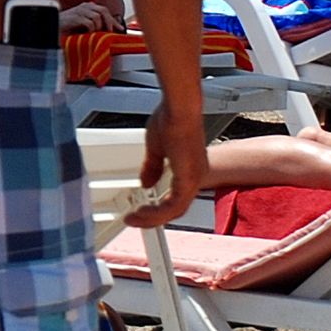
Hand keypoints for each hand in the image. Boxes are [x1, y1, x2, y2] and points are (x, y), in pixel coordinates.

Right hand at [62, 0, 123, 35]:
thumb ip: (96, 24)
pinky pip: (89, 23)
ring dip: (98, 27)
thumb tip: (110, 29)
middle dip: (108, 22)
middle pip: (103, 11)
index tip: (120, 29)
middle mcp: (84, 6)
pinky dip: (90, 30)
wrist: (53, 26)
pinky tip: (87, 34)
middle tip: (108, 32)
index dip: (113, 20)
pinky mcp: (75, 17)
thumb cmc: (68, 27)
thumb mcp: (84, 24)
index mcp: (87, 6)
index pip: (104, 11)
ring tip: (94, 34)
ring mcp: (79, 11)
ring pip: (97, 17)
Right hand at [125, 101, 204, 229]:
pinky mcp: (188, 180)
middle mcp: (195, 177)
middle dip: (153, 217)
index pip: (175, 198)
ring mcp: (193, 179)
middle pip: (176, 209)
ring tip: (135, 219)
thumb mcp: (157, 149)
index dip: (158, 207)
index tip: (141, 211)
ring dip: (152, 218)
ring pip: (174, 211)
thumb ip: (152, 168)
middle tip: (136, 220)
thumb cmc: (172, 119)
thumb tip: (147, 183)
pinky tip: (142, 213)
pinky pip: (173, 206)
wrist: (179, 109)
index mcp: (189, 169)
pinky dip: (156, 213)